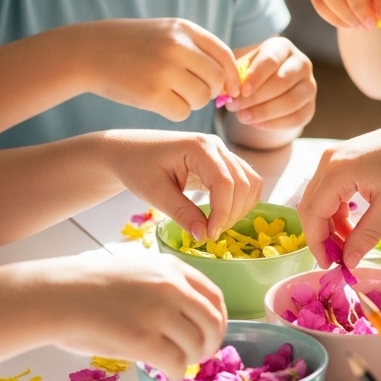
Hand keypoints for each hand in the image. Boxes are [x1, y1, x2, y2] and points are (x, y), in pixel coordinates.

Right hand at [33, 254, 227, 380]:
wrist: (58, 294)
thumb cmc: (89, 286)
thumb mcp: (137, 271)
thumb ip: (165, 288)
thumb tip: (187, 319)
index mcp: (171, 268)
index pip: (214, 297)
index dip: (219, 321)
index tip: (212, 333)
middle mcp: (171, 287)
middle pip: (212, 323)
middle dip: (210, 344)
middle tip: (200, 355)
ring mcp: (159, 312)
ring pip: (196, 345)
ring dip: (191, 359)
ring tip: (178, 363)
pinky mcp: (144, 339)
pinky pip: (176, 363)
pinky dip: (176, 372)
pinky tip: (167, 372)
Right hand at [83, 19, 241, 119]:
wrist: (89, 51)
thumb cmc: (132, 46)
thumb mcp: (166, 33)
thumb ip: (196, 50)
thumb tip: (229, 82)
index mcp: (184, 29)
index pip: (224, 56)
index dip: (233, 77)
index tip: (232, 90)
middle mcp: (178, 46)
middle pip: (216, 80)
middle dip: (208, 91)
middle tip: (189, 91)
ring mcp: (165, 70)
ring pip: (201, 98)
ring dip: (190, 102)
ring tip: (169, 93)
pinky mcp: (152, 93)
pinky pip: (182, 112)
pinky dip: (174, 112)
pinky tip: (158, 102)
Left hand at [99, 129, 261, 241]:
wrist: (129, 151)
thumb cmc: (137, 167)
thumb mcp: (155, 193)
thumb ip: (181, 213)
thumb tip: (204, 236)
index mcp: (199, 147)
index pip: (225, 183)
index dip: (222, 213)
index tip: (208, 235)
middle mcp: (216, 145)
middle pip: (243, 183)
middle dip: (232, 213)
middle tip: (209, 234)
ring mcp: (222, 151)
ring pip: (250, 182)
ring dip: (240, 208)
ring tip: (215, 226)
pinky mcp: (222, 160)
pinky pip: (246, 181)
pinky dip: (241, 201)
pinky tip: (222, 215)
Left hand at [228, 38, 315, 131]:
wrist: (270, 86)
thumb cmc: (253, 73)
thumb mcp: (243, 67)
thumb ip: (235, 76)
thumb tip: (226, 91)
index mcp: (283, 47)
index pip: (271, 60)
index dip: (256, 76)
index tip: (241, 91)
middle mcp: (301, 64)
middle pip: (282, 81)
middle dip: (256, 97)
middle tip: (235, 107)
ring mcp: (309, 86)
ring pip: (291, 102)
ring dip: (264, 112)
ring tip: (243, 117)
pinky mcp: (310, 107)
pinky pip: (296, 119)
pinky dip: (274, 124)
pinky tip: (257, 124)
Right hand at [298, 113, 380, 269]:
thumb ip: (366, 237)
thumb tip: (348, 263)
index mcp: (337, 171)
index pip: (313, 214)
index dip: (317, 243)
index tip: (330, 265)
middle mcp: (328, 161)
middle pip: (310, 206)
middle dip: (321, 235)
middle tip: (339, 259)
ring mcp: (334, 157)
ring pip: (319, 199)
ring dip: (330, 224)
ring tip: (350, 245)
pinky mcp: (343, 158)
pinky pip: (330, 190)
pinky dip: (336, 211)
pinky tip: (353, 226)